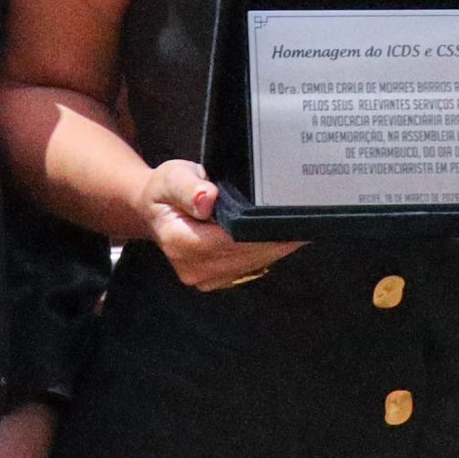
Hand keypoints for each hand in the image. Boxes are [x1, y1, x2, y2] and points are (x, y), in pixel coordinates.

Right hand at [136, 160, 302, 290]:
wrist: (155, 210)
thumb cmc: (165, 190)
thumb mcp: (172, 177)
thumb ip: (188, 188)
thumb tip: (207, 198)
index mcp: (179, 242)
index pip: (230, 240)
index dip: (259, 231)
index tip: (287, 218)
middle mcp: (192, 267)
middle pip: (245, 255)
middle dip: (274, 239)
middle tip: (302, 219)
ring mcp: (204, 278)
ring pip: (251, 263)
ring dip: (274, 246)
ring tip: (295, 225)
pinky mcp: (216, 280)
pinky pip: (248, 267)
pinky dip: (265, 252)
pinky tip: (278, 235)